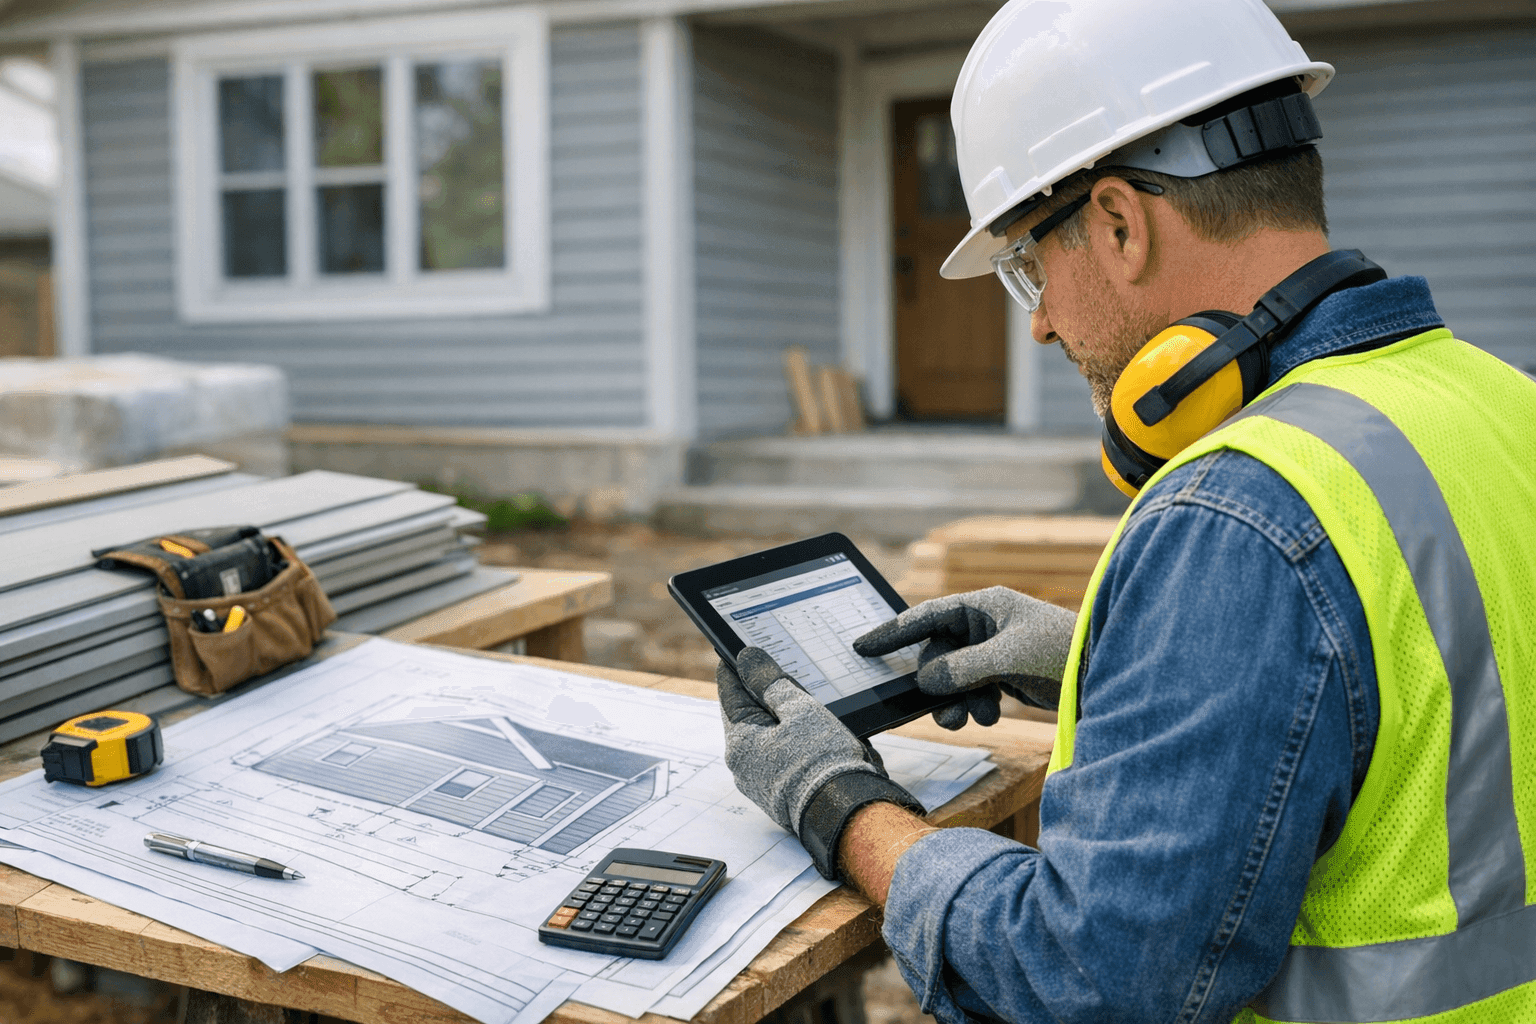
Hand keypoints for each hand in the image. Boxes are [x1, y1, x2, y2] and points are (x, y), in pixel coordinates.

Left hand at [718, 647, 924, 878]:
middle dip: (764, 694)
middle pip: (749, 716)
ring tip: (805, 702)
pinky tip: (815, 733)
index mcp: (739, 742)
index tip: (738, 651)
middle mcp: (743, 766)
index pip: (730, 693)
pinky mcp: (781, 794)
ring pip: (768, 737)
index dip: (737, 669)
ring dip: (783, 719)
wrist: (848, 814)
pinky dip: (794, 742)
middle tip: (779, 671)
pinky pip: (782, 757)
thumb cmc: (822, 762)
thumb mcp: (798, 709)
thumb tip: (747, 658)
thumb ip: (770, 682)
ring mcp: (761, 783)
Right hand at [853, 586, 1077, 729]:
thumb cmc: (1063, 652)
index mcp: (984, 605)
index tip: (862, 646)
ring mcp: (995, 648)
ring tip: (970, 719)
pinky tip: (992, 715)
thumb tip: (927, 680)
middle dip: (938, 686)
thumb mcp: (1009, 658)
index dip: (893, 631)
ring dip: (957, 700)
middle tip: (943, 715)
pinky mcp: (1005, 672)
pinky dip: (976, 705)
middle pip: (938, 654)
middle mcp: (986, 624)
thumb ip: (963, 668)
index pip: (926, 615)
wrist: (1105, 673)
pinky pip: (973, 688)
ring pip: (954, 676)